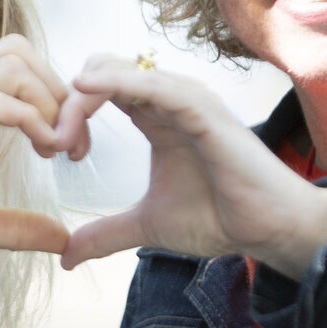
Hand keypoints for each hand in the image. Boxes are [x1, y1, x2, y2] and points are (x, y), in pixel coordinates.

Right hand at [0, 34, 72, 265]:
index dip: (52, 96)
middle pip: (19, 49)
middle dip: (58, 89)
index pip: (13, 66)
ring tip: (61, 148)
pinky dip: (33, 120)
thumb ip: (15, 227)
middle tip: (73, 143)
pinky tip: (44, 152)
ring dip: (51, 102)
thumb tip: (62, 237)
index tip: (67, 146)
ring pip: (14, 65)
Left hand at [55, 52, 326, 272]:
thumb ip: (105, 234)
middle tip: (58, 147)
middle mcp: (167, 99)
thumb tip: (65, 256)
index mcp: (153, 116)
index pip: (97, 90)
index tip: (59, 154)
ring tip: (67, 140)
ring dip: (83, 98)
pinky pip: (154, 82)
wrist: (268, 230)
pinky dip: (117, 81)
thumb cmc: (218, 218)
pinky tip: (86, 89)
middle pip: (100, 71)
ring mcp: (185, 99)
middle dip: (69, 103)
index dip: (70, 114)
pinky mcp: (202, 108)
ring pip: (120, 70)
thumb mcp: (146, 226)